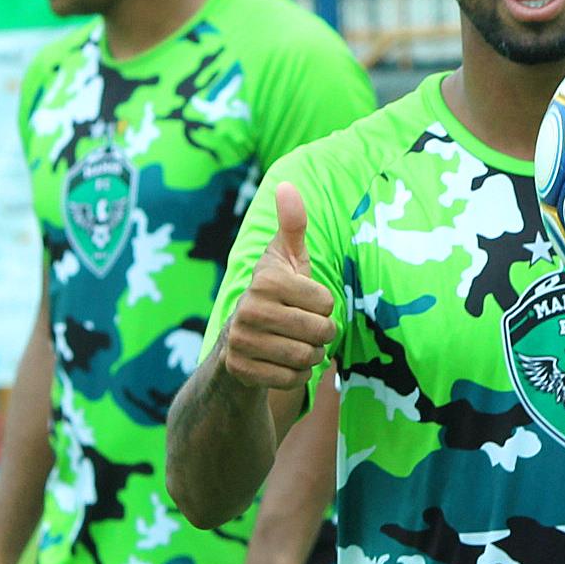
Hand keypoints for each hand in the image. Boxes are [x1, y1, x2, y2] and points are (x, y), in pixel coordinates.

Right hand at [216, 182, 334, 391]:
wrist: (238, 342)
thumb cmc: (275, 294)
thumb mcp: (286, 258)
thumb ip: (292, 225)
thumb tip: (287, 184)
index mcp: (266, 280)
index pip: (326, 303)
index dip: (324, 306)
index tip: (305, 303)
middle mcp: (249, 309)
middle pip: (320, 333)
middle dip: (322, 335)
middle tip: (306, 329)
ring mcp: (241, 342)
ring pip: (307, 358)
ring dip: (310, 356)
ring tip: (294, 345)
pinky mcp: (241, 370)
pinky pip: (292, 379)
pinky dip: (295, 375)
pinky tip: (281, 363)